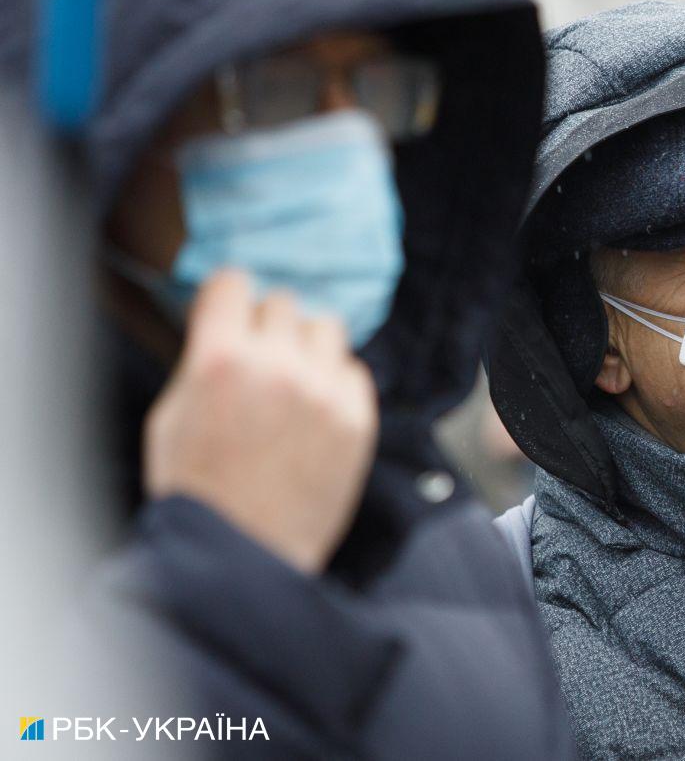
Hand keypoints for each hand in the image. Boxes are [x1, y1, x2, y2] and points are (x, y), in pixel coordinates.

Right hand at [144, 269, 378, 572]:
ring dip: (307, 346)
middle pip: (282, 303)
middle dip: (265, 327)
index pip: (234, 283)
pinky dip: (335, 382)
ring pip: (326, 327)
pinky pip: (353, 370)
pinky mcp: (358, 420)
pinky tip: (315, 411)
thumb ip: (202, 360)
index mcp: (220, 361)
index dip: (227, 298)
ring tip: (292, 380)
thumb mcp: (171, 416)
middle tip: (258, 359)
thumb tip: (225, 319)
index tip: (229, 311)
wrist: (243, 556)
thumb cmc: (198, 490)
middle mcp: (278, 367)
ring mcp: (324, 393)